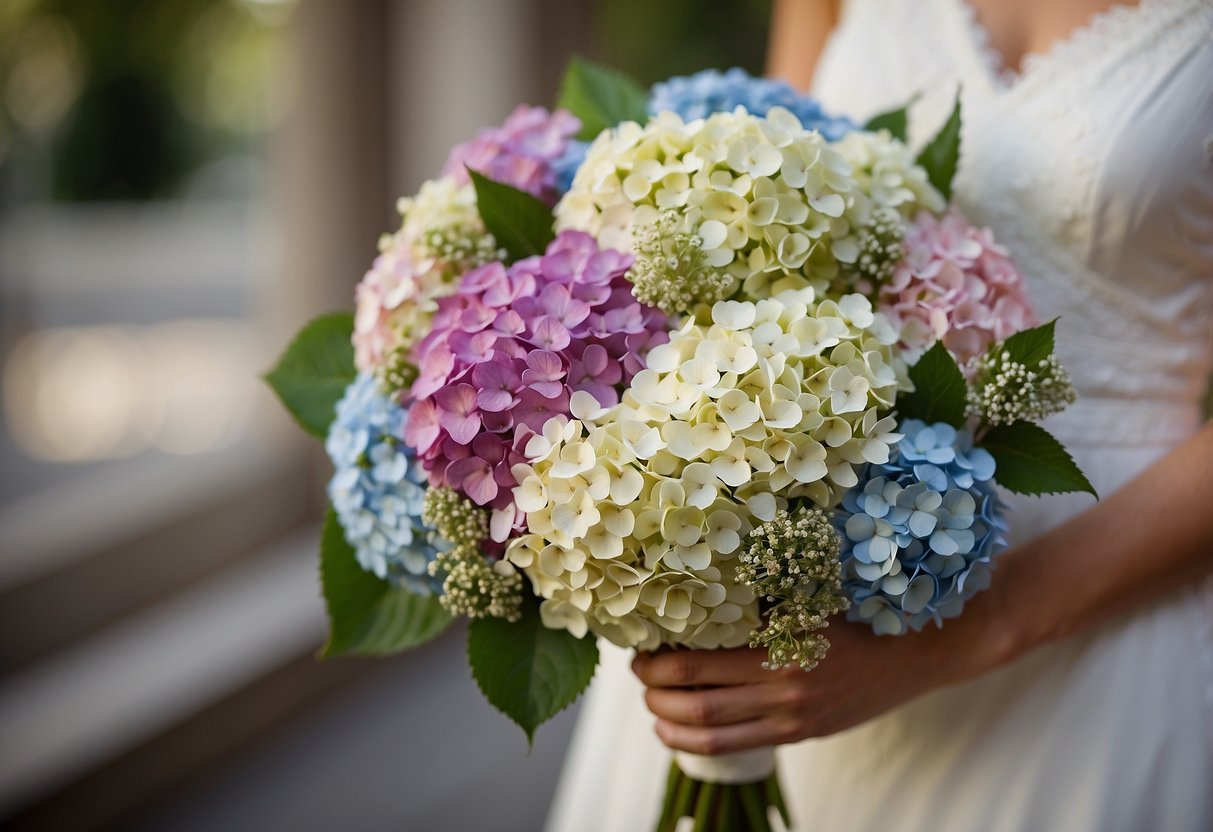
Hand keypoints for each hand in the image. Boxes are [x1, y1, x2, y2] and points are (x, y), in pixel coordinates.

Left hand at [631, 617, 1006, 755]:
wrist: (919, 649)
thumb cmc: (859, 607)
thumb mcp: (810, 589)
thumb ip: (760, 592)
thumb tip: (699, 580)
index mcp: (781, 638)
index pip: (699, 654)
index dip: (659, 654)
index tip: (641, 640)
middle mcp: (783, 682)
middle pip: (694, 692)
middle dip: (653, 683)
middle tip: (637, 667)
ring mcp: (791, 713)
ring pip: (708, 726)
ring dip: (666, 714)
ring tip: (649, 699)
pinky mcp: (799, 732)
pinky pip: (733, 745)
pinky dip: (692, 741)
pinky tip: (671, 729)